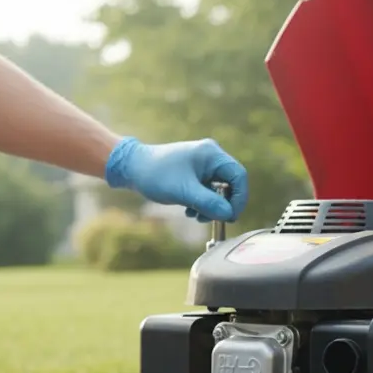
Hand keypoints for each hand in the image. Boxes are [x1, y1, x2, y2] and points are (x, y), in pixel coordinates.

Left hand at [104, 137, 248, 222]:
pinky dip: (203, 203)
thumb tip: (229, 214)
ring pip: (219, 190)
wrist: (132, 168)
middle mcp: (211, 156)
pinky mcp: (195, 173)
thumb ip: (209, 204)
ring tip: (196, 215)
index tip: (231, 216)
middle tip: (212, 218)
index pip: (239, 176)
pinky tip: (190, 209)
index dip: (239, 198)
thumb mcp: (184, 192)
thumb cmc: (156, 175)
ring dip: (211, 206)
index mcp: (211, 154)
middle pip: (231, 184)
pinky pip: (208, 190)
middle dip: (223, 204)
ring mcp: (203, 164)